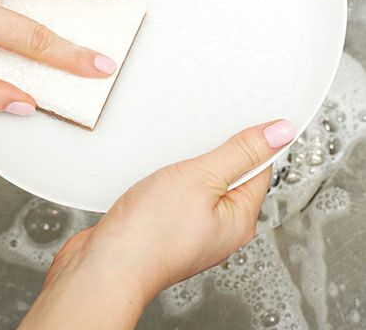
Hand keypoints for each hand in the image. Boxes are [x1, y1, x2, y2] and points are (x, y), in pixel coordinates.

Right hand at [20, 119, 294, 329]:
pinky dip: (170, 182)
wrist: (106, 263)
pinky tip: (157, 177)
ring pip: (200, 186)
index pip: (260, 169)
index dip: (253, 141)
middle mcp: (219, 229)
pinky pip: (177, 197)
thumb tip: (279, 133)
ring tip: (176, 158)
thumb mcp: (202, 177)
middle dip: (217, 153)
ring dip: (189, 167)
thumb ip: (240, 153)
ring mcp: (191, 231)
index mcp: (239, 219)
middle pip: (230, 177)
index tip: (242, 121)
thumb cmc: (152, 233)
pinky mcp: (165, 230)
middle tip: (203, 137)